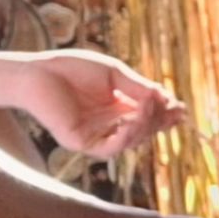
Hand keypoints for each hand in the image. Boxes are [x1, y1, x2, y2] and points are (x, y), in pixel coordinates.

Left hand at [15, 50, 179, 160]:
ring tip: (147, 108)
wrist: (37, 73)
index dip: (166, 114)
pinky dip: (126, 138)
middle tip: (167, 106)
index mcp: (119, 107)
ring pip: (132, 141)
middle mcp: (111, 124)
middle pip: (145, 129)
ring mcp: (98, 135)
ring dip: (144, 126)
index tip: (181, 108)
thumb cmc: (73, 69)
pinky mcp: (83, 143)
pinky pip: (110, 148)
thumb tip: (167, 99)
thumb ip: (138, 88)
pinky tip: (131, 122)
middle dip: (158, 119)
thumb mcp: (115, 75)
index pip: (149, 116)